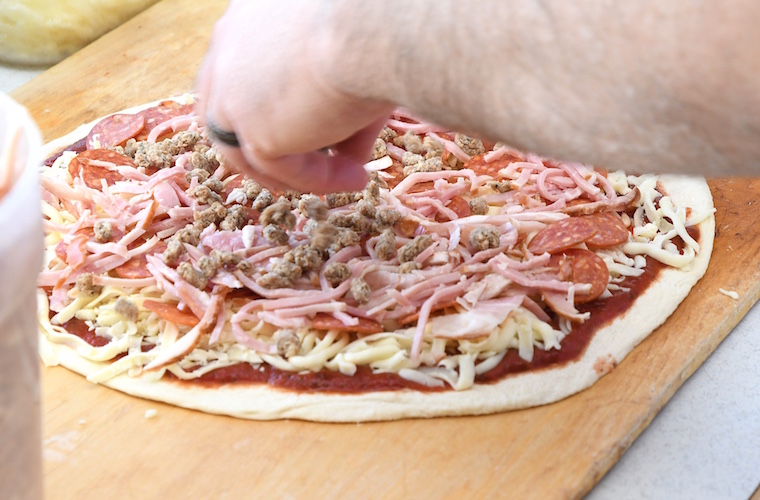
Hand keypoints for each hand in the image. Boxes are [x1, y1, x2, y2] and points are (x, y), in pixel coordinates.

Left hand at [195, 0, 392, 193]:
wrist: (374, 25)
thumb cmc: (376, 27)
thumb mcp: (352, 64)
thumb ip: (340, 109)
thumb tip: (349, 157)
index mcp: (248, 20)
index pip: (241, 72)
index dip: (269, 108)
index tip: (311, 130)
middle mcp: (228, 47)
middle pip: (231, 113)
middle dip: (271, 147)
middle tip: (315, 166)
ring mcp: (231, 89)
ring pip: (250, 148)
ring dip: (299, 171)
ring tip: (349, 177)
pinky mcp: (247, 125)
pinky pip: (280, 167)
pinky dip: (318, 179)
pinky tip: (357, 179)